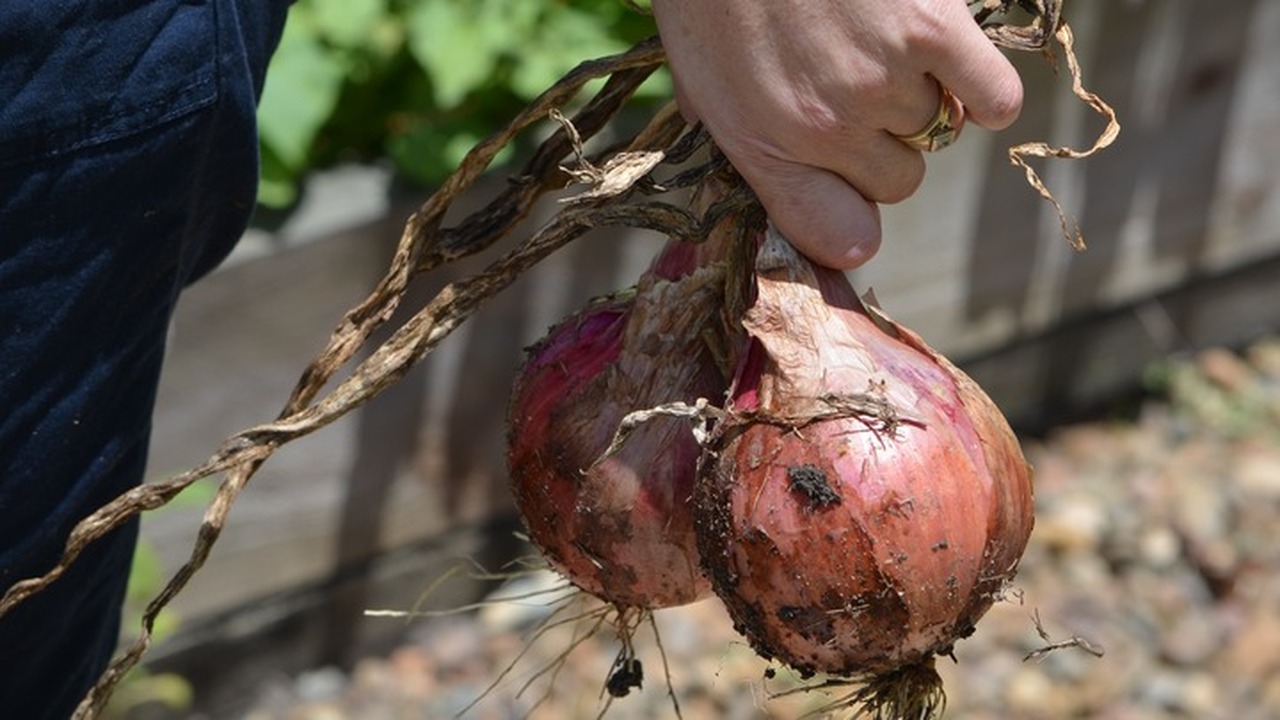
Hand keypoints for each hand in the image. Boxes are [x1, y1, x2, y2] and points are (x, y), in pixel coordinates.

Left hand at [651, 0, 1021, 268]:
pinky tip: (953, 62)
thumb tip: (767, 189)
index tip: (855, 198)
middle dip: (884, 144)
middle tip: (859, 88)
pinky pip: (992, 97)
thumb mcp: (697, 78)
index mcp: (763, 146)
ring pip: (936, 128)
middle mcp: (825, 128)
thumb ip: (738, 141)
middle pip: (898, 182)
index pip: (837, 235)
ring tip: (879, 41)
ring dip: (920, 92)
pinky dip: (984, 89)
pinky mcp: (930, 29)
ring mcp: (881, 80)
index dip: (852, 222)